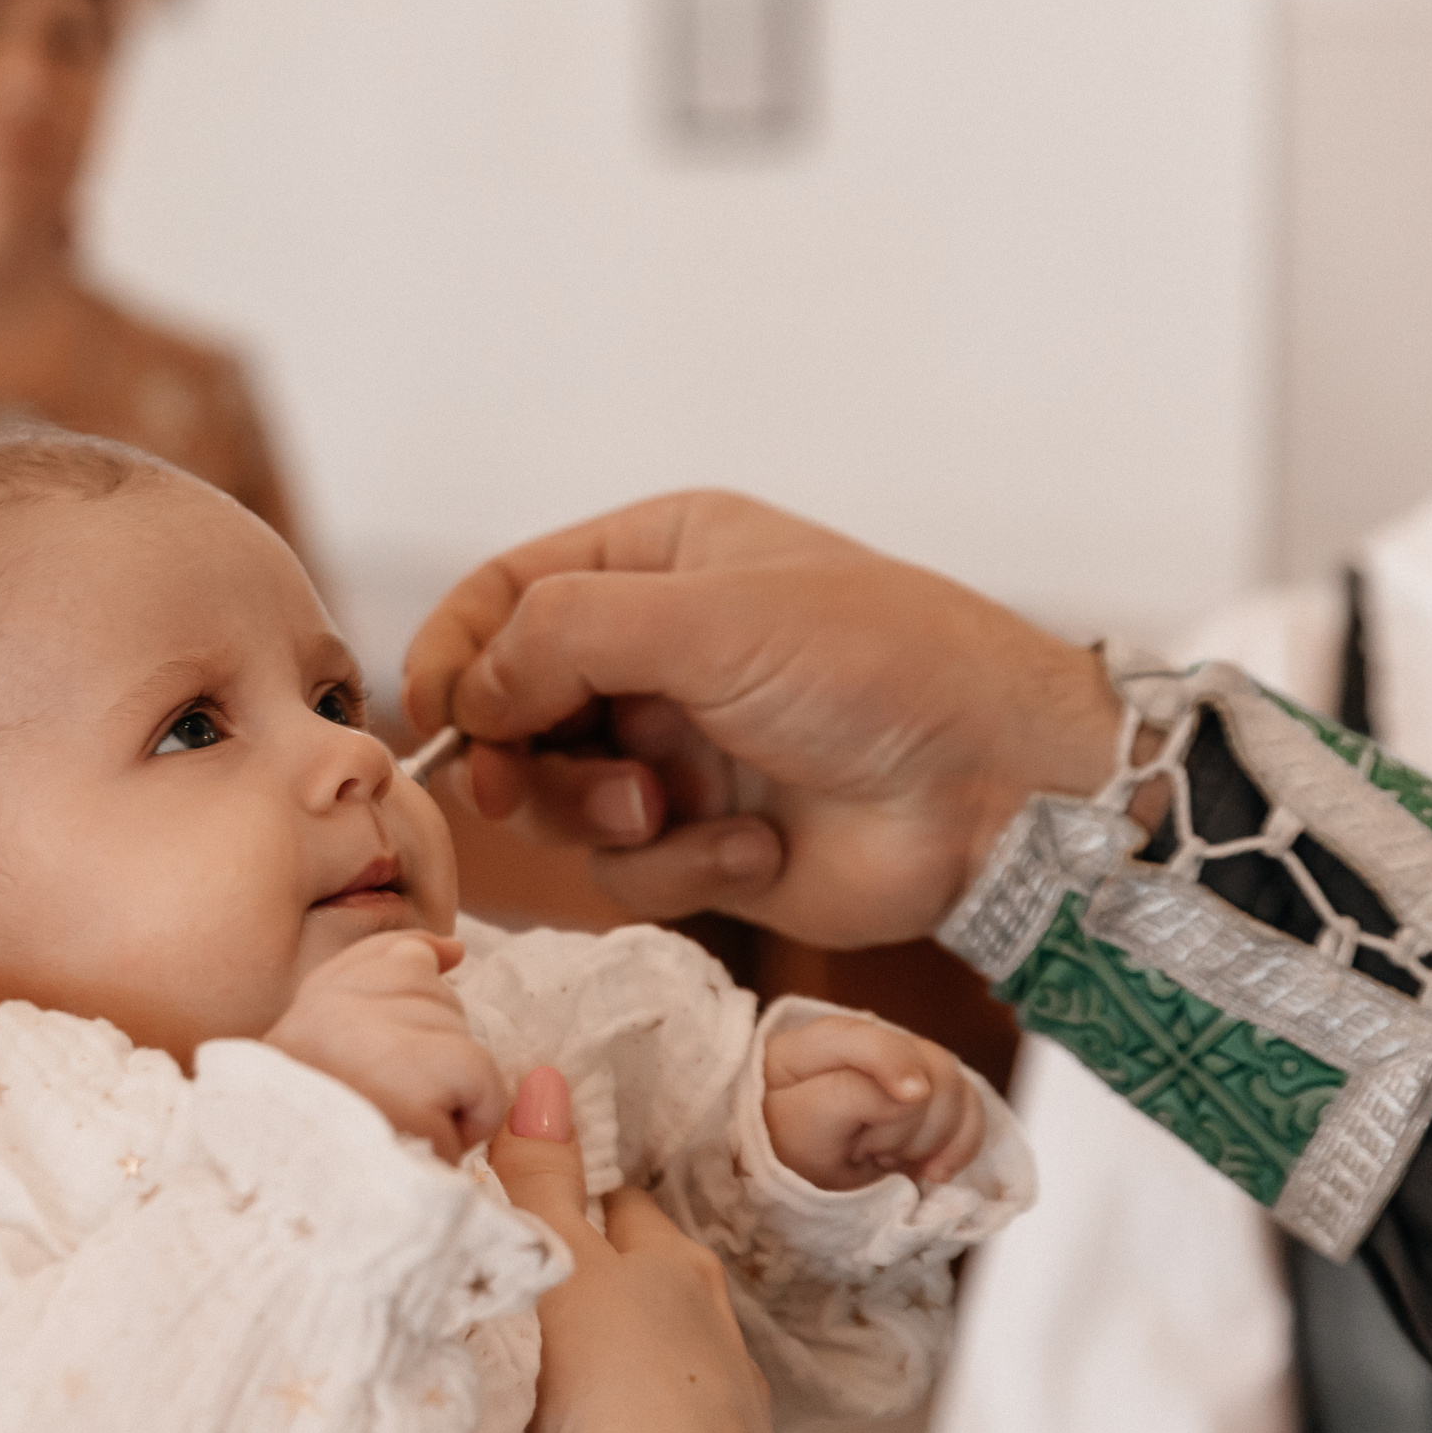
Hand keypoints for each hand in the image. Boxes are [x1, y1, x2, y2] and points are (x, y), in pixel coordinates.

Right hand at [263, 930, 507, 1161]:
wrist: (308, 1242)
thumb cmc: (326, 1175)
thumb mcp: (337, 1078)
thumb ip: (387, 1000)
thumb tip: (454, 951)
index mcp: (294, 1023)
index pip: (382, 958)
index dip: (414, 980)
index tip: (417, 1014)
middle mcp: (320, 1014)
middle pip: (431, 992)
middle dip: (430, 1056)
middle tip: (384, 1120)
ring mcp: (365, 1042)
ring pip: (460, 1035)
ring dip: (447, 1096)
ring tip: (397, 1140)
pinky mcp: (413, 1080)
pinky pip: (484, 1079)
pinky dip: (472, 1119)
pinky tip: (424, 1149)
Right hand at [400, 492, 1126, 947]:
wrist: (997, 788)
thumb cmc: (874, 666)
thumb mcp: (704, 617)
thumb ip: (559, 637)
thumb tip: (466, 696)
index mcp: (656, 562)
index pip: (503, 595)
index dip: (453, 654)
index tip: (433, 715)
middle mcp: (656, 652)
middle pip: (511, 706)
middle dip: (517, 752)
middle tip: (515, 782)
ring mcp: (679, 749)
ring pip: (557, 798)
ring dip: (602, 813)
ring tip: (672, 808)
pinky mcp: (705, 842)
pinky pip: (628, 870)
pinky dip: (680, 865)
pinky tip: (755, 847)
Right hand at [492, 1067, 773, 1432]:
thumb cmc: (620, 1381)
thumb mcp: (559, 1258)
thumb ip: (543, 1178)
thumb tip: (542, 1081)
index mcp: (676, 1259)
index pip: (625, 1203)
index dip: (582, 1198)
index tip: (544, 1201)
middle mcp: (711, 1319)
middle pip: (650, 1274)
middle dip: (607, 1274)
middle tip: (545, 1280)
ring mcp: (722, 1390)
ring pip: (664, 1344)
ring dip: (624, 1345)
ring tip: (565, 1361)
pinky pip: (666, 1410)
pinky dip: (634, 1408)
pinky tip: (598, 1426)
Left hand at [762, 1016, 986, 1189]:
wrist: (797, 1181)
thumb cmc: (784, 1148)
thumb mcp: (799, 1126)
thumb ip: (848, 1096)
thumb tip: (917, 1091)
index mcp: (821, 1041)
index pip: (870, 1036)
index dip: (897, 1061)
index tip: (910, 1097)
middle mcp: (871, 1045)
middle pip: (930, 1065)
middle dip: (908, 1125)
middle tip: (868, 1154)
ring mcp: (905, 1069)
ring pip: (957, 1089)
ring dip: (931, 1139)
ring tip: (886, 1162)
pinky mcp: (931, 1098)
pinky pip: (972, 1112)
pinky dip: (960, 1146)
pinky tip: (932, 1172)